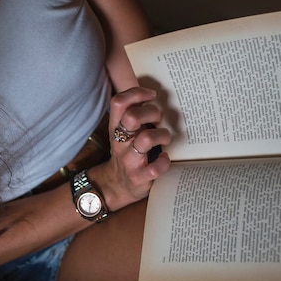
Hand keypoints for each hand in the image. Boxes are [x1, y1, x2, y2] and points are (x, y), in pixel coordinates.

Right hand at [90, 87, 170, 210]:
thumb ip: (134, 116)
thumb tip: (152, 96)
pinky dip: (164, 162)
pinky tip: (164, 159)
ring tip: (164, 139)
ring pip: (145, 139)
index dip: (136, 94)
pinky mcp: (139, 177)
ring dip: (161, 135)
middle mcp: (120, 142)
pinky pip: (155, 168)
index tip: (151, 95)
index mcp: (116, 128)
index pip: (119, 103)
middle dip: (151, 112)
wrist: (116, 186)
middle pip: (131, 117)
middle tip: (157, 120)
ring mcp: (129, 160)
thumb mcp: (124, 133)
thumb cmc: (127, 153)